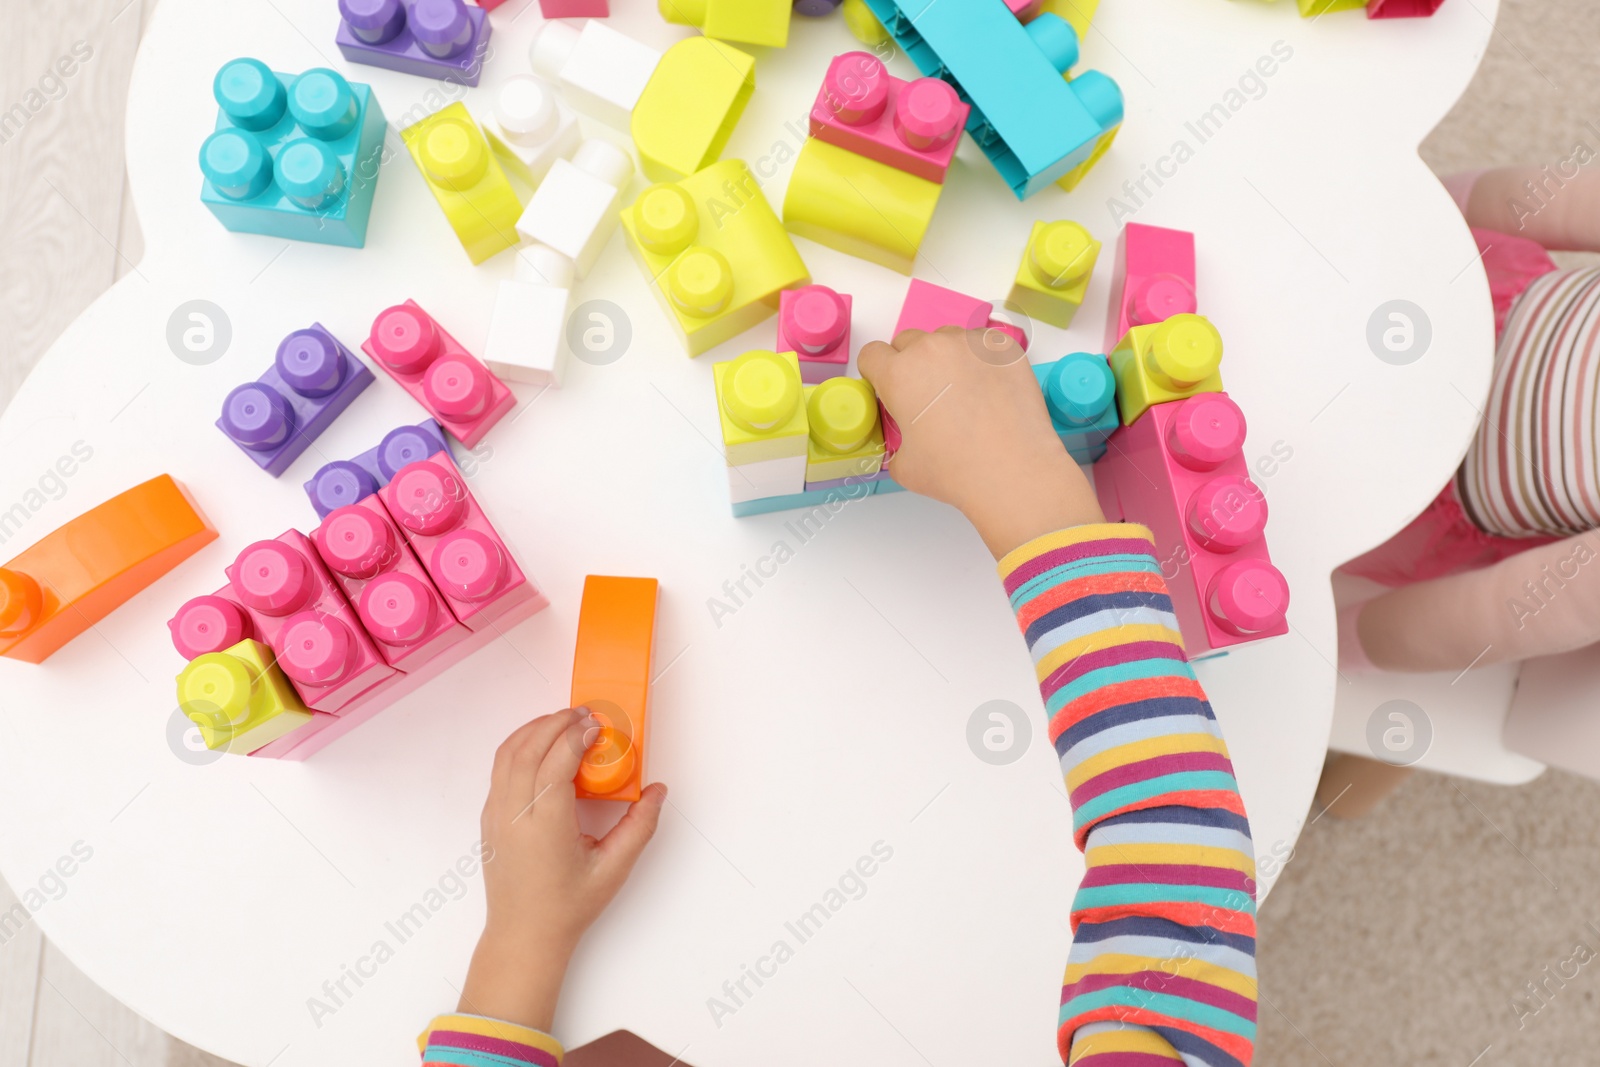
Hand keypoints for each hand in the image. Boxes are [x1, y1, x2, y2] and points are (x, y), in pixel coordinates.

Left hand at [458, 708, 667, 1032]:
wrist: (524, 935)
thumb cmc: (567, 907)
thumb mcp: (614, 869)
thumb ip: (639, 827)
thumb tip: (656, 791)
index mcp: (545, 827)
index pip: (555, 763)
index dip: (576, 737)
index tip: (597, 725)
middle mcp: (514, 816)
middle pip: (528, 749)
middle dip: (556, 723)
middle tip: (584, 714)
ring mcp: (496, 815)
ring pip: (508, 754)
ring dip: (534, 729)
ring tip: (563, 721)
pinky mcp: (489, 818)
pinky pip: (499, 768)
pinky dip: (519, 745)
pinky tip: (541, 744)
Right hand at [858, 327, 1103, 557]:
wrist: (1012, 470)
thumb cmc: (955, 470)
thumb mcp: (905, 466)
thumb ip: (897, 440)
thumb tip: (908, 437)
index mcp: (898, 375)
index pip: (872, 353)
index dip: (877, 372)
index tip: (890, 387)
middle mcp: (930, 349)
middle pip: (908, 341)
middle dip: (911, 363)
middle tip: (928, 395)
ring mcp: (969, 343)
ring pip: (945, 338)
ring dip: (946, 357)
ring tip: (963, 392)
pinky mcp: (1002, 346)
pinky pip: (980, 342)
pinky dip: (979, 359)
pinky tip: (989, 388)